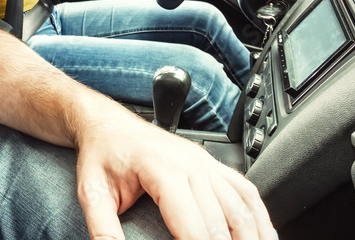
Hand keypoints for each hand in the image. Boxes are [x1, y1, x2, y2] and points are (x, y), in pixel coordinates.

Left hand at [75, 114, 275, 239]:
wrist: (109, 125)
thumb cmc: (102, 156)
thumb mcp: (91, 192)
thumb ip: (103, 228)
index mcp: (161, 169)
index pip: (192, 224)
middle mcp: (190, 164)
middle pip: (222, 221)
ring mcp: (204, 162)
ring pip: (242, 206)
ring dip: (251, 237)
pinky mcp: (212, 164)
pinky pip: (246, 191)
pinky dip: (260, 218)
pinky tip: (263, 237)